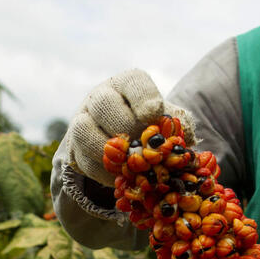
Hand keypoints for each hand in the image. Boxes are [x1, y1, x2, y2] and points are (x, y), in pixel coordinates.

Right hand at [63, 68, 194, 186]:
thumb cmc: (150, 128)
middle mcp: (101, 97)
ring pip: (83, 130)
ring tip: (128, 161)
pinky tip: (120, 176)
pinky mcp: (74, 147)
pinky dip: (102, 171)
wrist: (121, 141)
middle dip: (124, 125)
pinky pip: (83, 159)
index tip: (155, 115)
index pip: (133, 82)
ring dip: (108, 150)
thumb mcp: (166, 122)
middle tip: (140, 142)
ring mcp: (82, 120)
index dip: (144, 99)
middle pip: (104, 104)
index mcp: (127, 84)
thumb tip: (185, 140)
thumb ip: (176, 127)